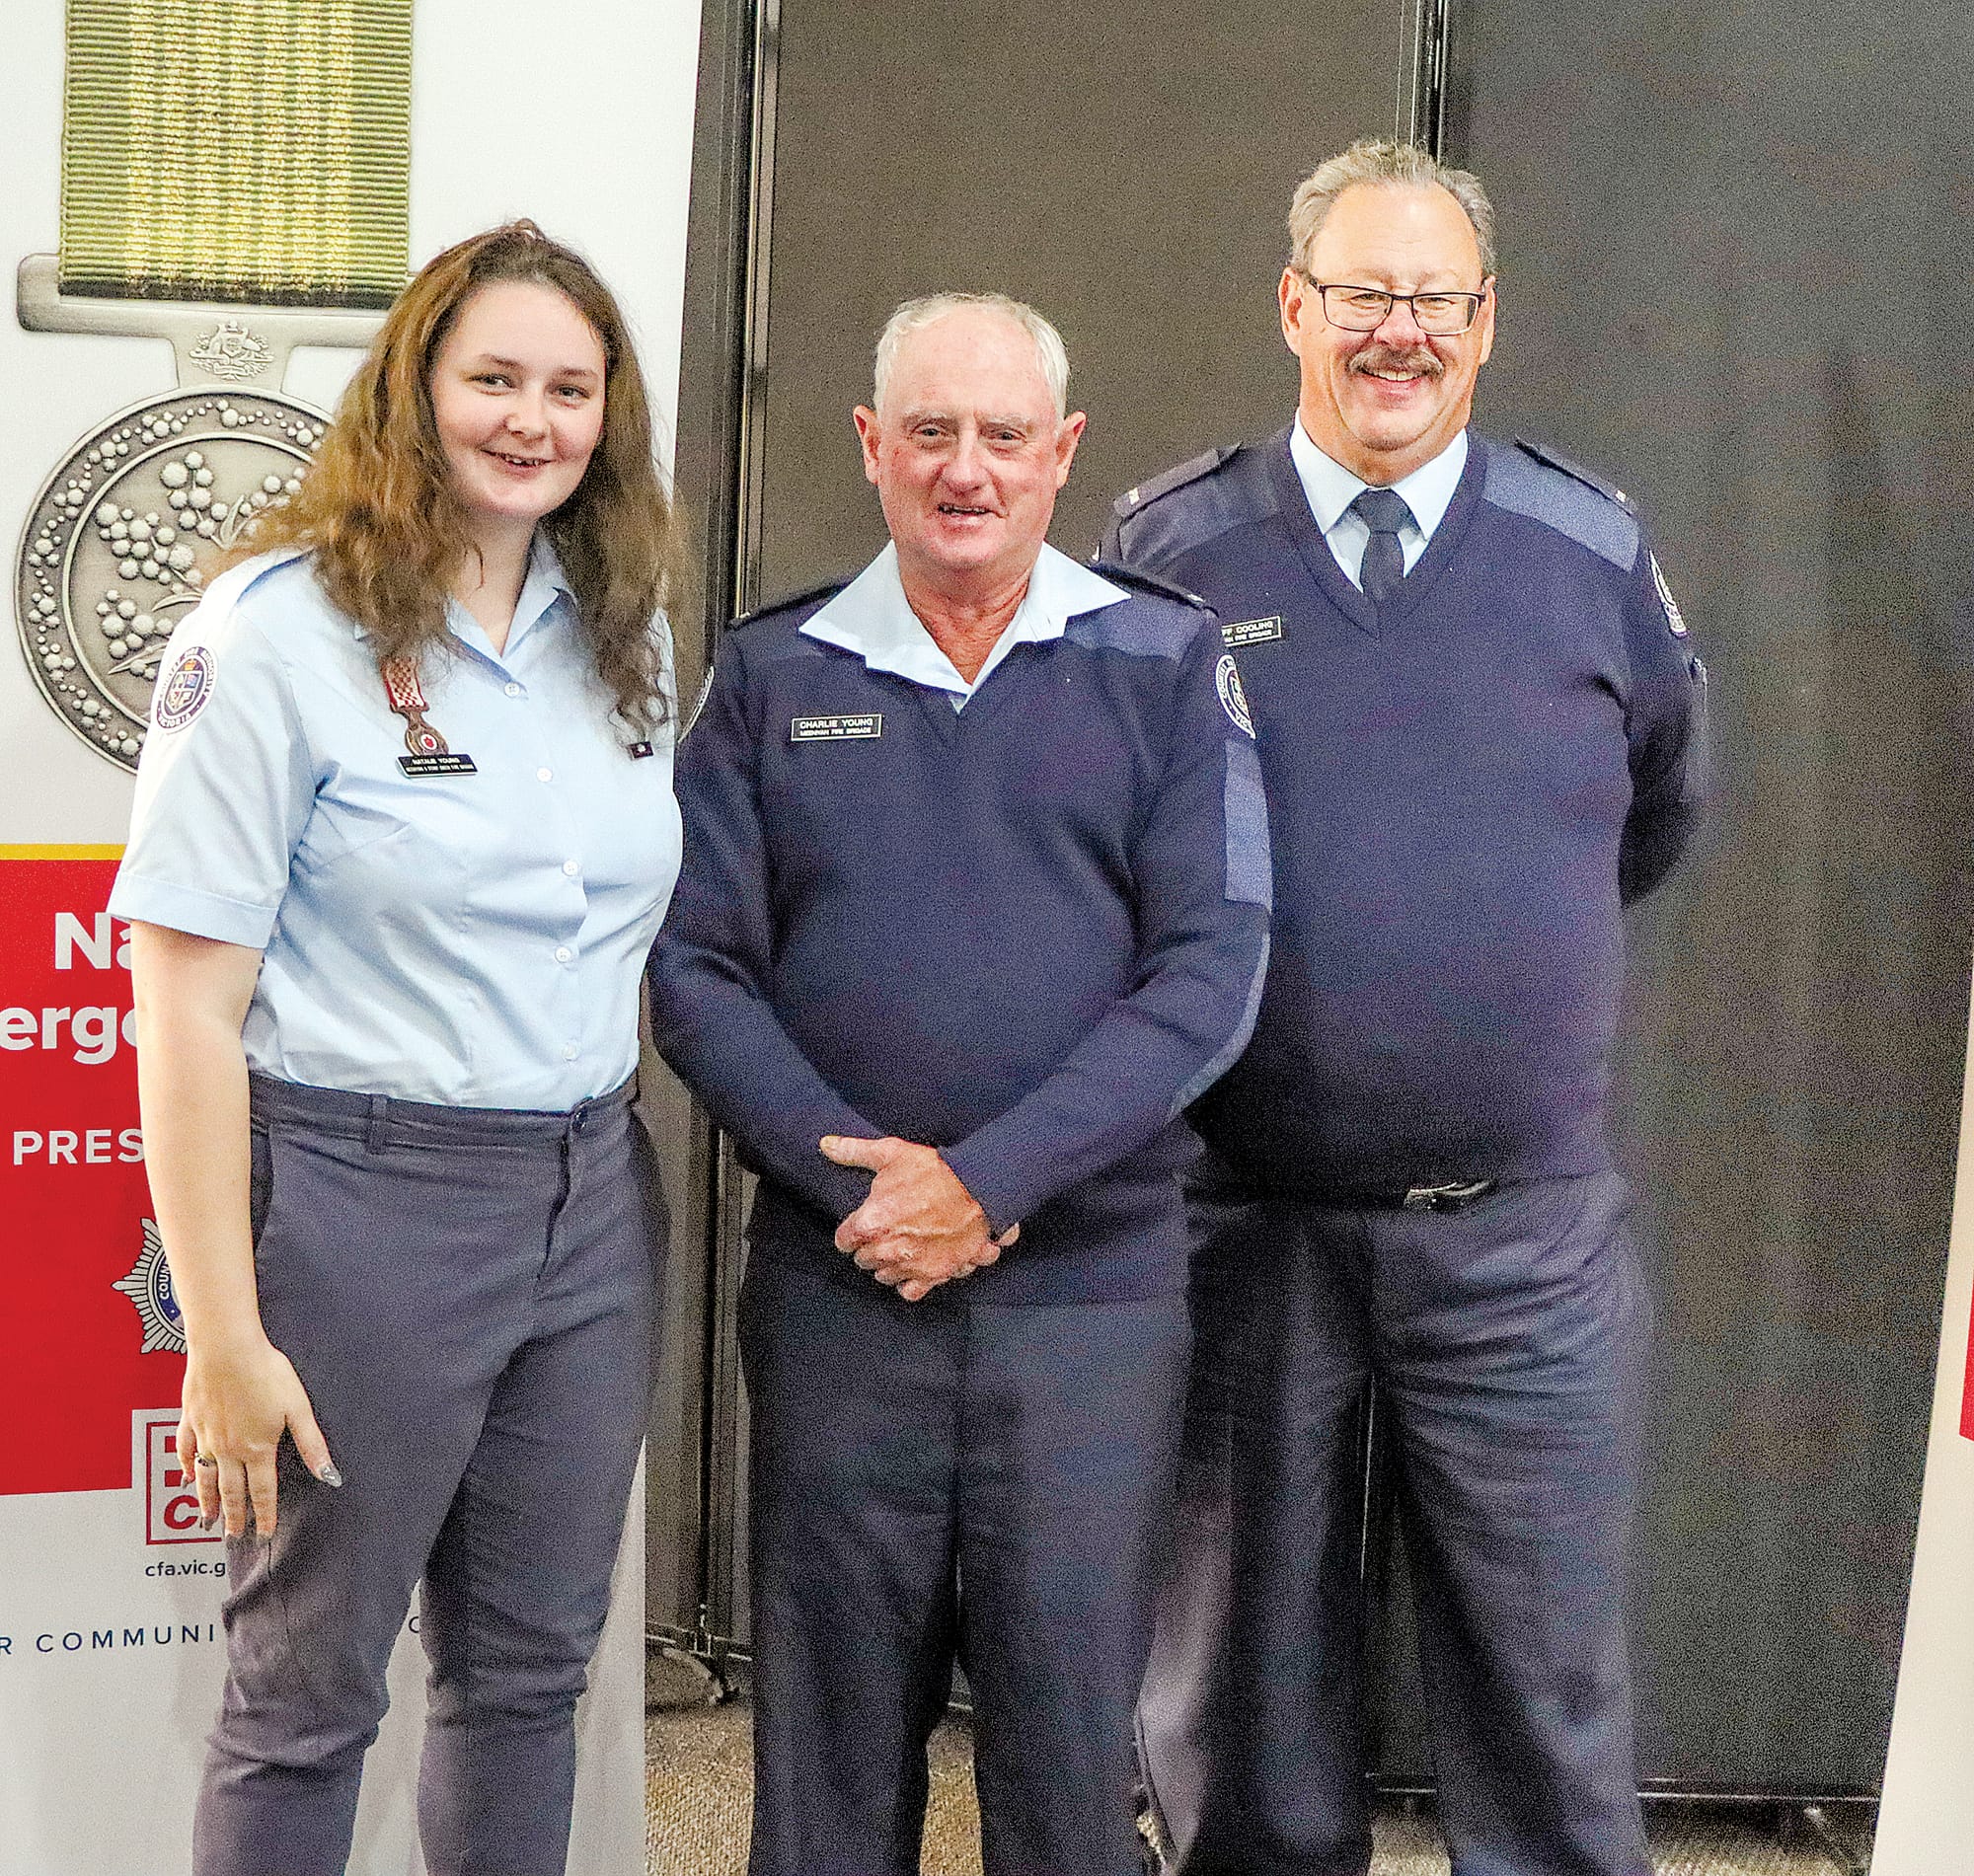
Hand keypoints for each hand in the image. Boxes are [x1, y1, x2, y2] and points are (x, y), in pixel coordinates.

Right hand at [178, 1333, 339, 1539]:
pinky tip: (188, 1476)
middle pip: (232, 1491)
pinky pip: (185, 1451)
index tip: (263, 1535)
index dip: (264, 1515)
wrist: (226, 1349)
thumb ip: (312, 1444)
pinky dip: (186, 1467)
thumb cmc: (266, 1372)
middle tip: (234, 1537)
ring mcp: (206, 1436)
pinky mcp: (190, 1420)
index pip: (263, 1492)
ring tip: (208, 1520)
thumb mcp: (298, 1408)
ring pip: (206, 1477)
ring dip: (207, 1500)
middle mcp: (229, 1449)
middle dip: (235, 1516)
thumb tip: (329, 1476)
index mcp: (258, 1448)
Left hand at [820, 1135, 1017, 1301]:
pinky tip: (913, 1266)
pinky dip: (909, 1282)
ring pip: (884, 1276)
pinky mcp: (934, 1274)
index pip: (843, 1240)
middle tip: (883, 1232)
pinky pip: (909, 1291)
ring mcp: (911, 1264)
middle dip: (869, 1247)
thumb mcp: (892, 1153)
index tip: (859, 1226)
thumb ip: (854, 1152)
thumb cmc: (936, 1170)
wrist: (980, 1188)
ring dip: (887, 1264)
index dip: (850, 1231)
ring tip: (898, 1247)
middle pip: (863, 1260)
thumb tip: (827, 1145)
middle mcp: (888, 1248)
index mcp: (871, 1221)